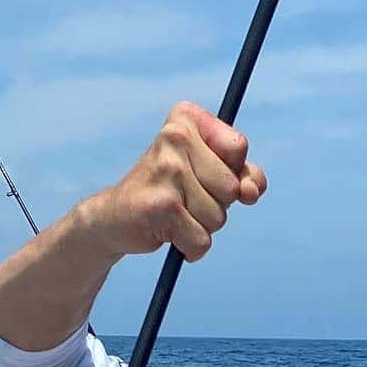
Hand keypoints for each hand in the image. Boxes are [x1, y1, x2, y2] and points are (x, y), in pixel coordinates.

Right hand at [84, 102, 266, 262]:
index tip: (204, 174)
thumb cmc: (169, 191)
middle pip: (231, 188)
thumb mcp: (209, 173)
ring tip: (174, 214)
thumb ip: (242, 175)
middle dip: (216, 204)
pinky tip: (169, 233)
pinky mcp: (162, 206)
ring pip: (218, 217)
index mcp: (187, 118)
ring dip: (202, 227)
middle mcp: (175, 136)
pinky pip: (202, 240)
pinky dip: (191, 247)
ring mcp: (167, 170)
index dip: (232, 172)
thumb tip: (251, 191)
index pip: (238, 147)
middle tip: (184, 197)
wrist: (115, 217)